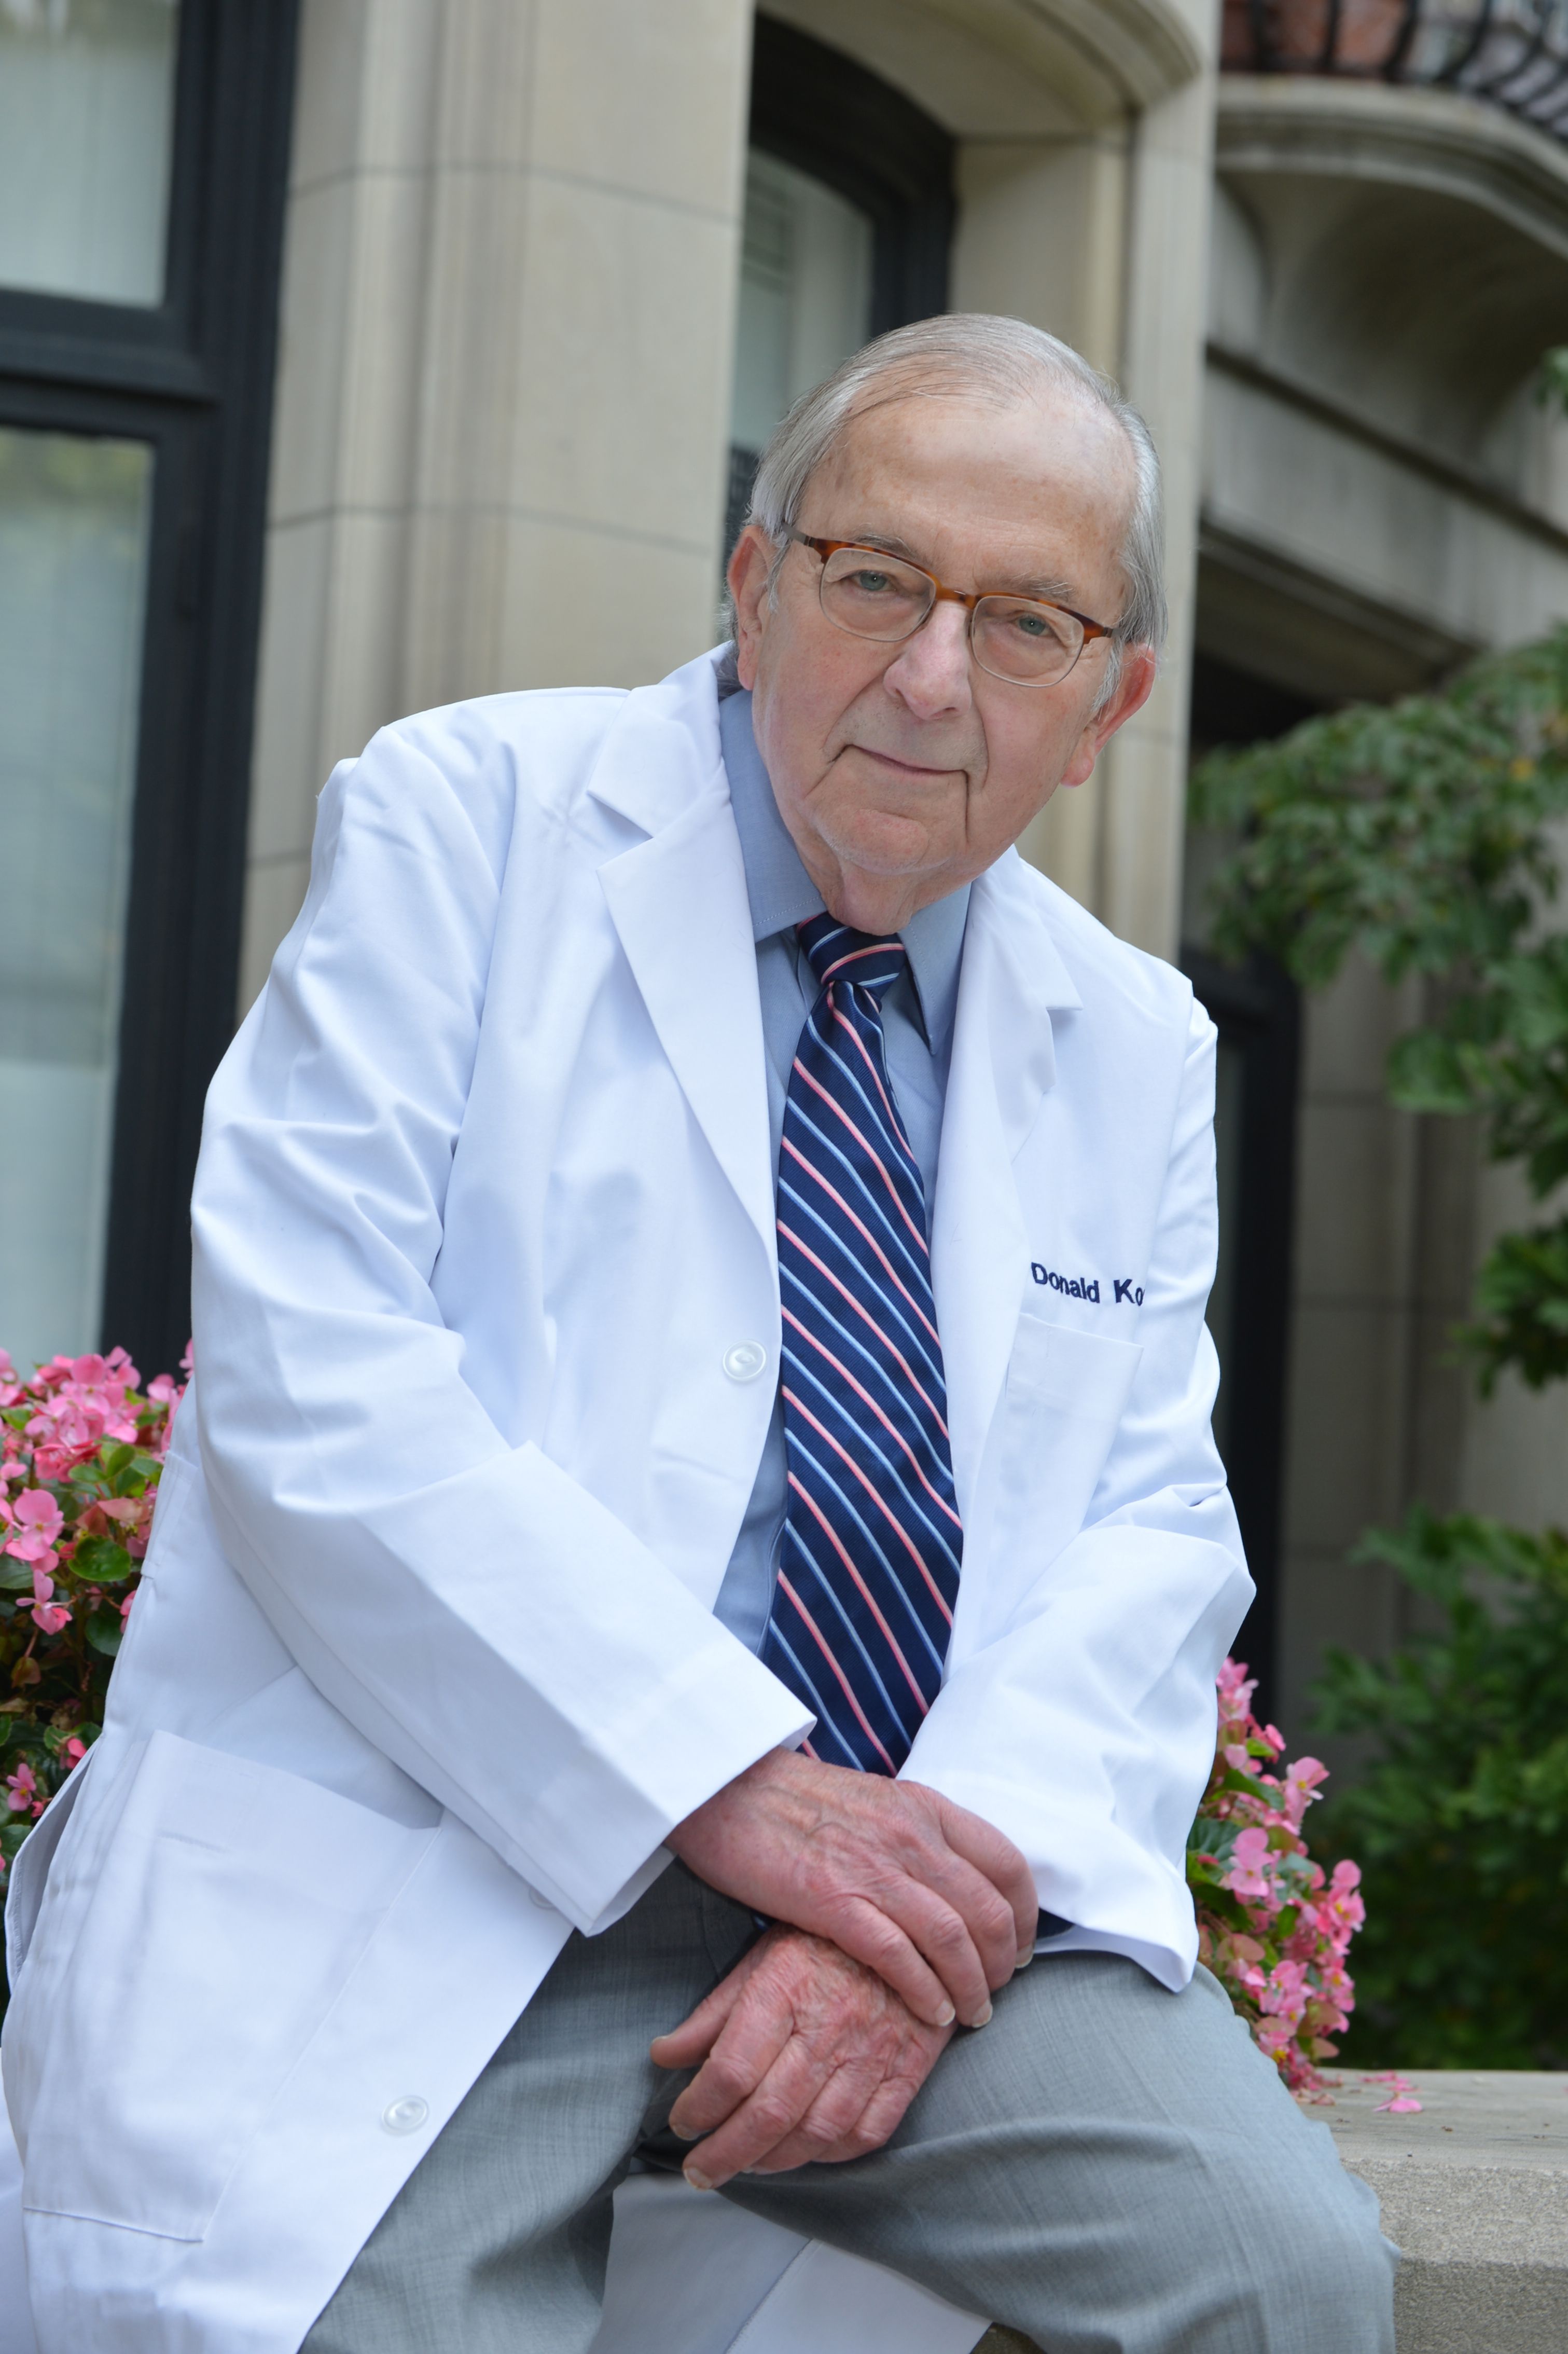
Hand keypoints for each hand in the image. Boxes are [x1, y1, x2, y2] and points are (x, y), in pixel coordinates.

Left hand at [651, 1925, 951, 2187]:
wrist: (908, 1924)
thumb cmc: (822, 1942)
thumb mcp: (760, 1958)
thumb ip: (713, 2013)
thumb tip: (664, 2055)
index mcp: (785, 1989)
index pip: (732, 2070)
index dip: (699, 2108)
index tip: (681, 2121)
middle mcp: (829, 2025)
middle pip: (771, 2112)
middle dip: (726, 2154)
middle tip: (700, 2170)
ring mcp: (873, 2049)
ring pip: (818, 2132)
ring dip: (774, 2161)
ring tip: (746, 2165)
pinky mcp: (909, 2066)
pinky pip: (869, 2131)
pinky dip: (833, 2155)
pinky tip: (806, 2152)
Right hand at [666, 1747, 1035, 2029]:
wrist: (725, 1785)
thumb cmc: (795, 1798)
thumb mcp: (874, 1799)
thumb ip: (916, 1833)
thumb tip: (950, 1877)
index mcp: (924, 1806)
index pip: (1006, 1864)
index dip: (1026, 1915)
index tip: (1020, 1948)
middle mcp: (911, 1834)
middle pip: (989, 1910)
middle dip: (1004, 1962)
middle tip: (997, 1992)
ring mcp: (873, 1867)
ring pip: (953, 1938)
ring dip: (972, 1986)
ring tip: (973, 2016)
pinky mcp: (833, 1900)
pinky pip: (899, 1956)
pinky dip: (925, 1991)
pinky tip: (932, 2014)